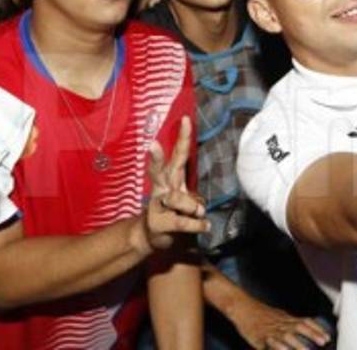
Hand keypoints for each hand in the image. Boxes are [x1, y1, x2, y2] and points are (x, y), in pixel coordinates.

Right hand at [143, 116, 208, 251]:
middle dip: (157, 157)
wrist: (152, 237)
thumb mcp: (185, 201)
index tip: (185, 120)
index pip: (178, 155)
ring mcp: (158, 204)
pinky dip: (196, 225)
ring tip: (199, 213)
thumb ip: (192, 199)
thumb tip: (200, 208)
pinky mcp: (158, 222)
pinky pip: (182, 221)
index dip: (182, 138)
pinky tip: (205, 226)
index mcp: (170, 177)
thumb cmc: (173, 213)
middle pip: (162, 169)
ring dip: (192, 207)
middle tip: (152, 145)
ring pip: (176, 199)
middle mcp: (162, 187)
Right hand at [230, 296, 330, 348]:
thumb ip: (289, 323)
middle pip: (299, 327)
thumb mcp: (277, 316)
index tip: (327, 336)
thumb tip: (303, 326)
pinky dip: (279, 347)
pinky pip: (271, 342)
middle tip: (324, 341)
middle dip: (313, 334)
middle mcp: (281, 323)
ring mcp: (271, 329)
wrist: (241, 306)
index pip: (304, 321)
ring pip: (287, 336)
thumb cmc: (258, 313)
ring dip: (298, 344)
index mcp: (285, 318)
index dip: (317, 328)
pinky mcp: (261, 336)